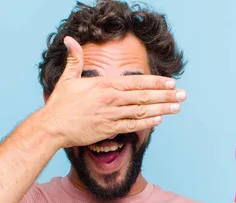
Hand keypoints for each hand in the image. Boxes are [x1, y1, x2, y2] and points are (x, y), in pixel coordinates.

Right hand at [38, 36, 185, 147]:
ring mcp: (111, 115)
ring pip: (142, 111)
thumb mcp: (68, 78)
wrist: (52, 127)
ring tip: (176, 108)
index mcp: (105, 85)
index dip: (156, 82)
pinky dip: (147, 123)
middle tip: (183, 96)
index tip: (171, 83)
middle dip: (166, 95)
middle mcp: (112, 99)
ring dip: (162, 109)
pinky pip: (132, 126)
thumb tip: (70, 40)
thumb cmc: (60, 103)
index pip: (137, 82)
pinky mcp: (109, 129)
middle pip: (145, 96)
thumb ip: (74, 59)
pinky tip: (159, 120)